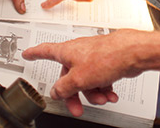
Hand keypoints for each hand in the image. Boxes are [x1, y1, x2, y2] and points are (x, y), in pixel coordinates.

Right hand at [22, 29, 145, 115]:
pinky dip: (104, 88)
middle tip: (77, 107)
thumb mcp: (78, 78)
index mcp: (67, 52)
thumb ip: (64, 87)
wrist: (132, 52)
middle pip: (68, 77)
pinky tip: (110, 95)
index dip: (35, 53)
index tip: (28, 54)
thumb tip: (56, 91)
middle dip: (74, 94)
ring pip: (85, 80)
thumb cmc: (107, 56)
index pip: (45, 51)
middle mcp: (78, 53)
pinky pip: (99, 79)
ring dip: (93, 93)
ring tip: (102, 99)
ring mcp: (92, 57)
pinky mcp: (105, 62)